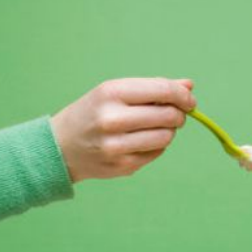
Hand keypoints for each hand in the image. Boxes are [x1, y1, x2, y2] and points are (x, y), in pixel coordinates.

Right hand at [51, 77, 195, 181]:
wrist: (60, 146)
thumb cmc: (93, 113)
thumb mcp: (116, 92)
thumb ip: (154, 88)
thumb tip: (189, 85)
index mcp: (112, 93)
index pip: (163, 91)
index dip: (183, 96)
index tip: (190, 101)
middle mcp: (112, 119)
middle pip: (169, 116)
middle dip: (178, 115)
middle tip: (174, 115)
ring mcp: (117, 145)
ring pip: (166, 137)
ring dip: (169, 131)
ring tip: (155, 127)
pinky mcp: (123, 166)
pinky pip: (157, 153)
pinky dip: (156, 146)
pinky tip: (140, 142)